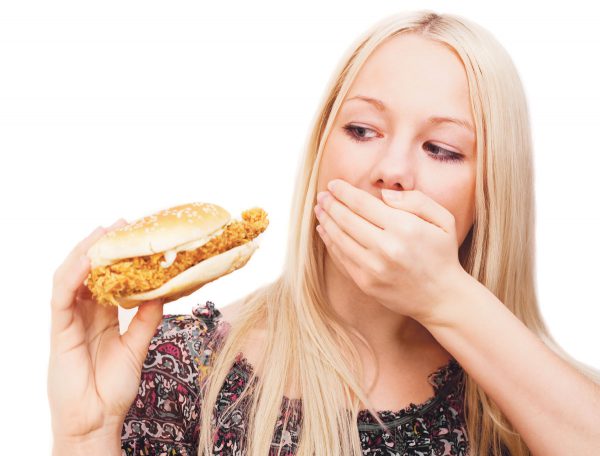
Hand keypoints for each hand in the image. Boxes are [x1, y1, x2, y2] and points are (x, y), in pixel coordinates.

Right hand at [47, 219, 164, 439]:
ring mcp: (69, 321)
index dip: (120, 257)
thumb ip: (147, 318)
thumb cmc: (113, 389)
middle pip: (90, 271)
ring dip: (86, 252)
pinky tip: (87, 260)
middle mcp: (84, 314)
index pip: (109, 278)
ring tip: (104, 233)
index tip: (137, 235)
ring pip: (71, 277)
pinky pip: (61, 297)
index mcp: (102, 317)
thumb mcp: (137, 346)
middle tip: (123, 223)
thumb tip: (163, 291)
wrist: (97, 422)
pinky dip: (72, 276)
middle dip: (103, 246)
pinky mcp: (58, 331)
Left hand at [314, 179, 466, 323]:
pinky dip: (330, 242)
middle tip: (321, 195)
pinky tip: (325, 230)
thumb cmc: (442, 253)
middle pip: (346, 219)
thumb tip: (383, 195)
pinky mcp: (365, 283)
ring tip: (319, 210)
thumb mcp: (443, 219)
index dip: (344, 192)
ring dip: (326, 221)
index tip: (333, 184)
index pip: (363, 203)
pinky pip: (341, 258)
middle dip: (330, 204)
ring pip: (339, 238)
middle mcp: (386, 248)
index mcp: (405, 228)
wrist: (442, 297)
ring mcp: (373, 268)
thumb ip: (416, 200)